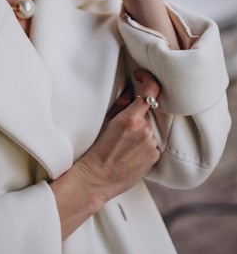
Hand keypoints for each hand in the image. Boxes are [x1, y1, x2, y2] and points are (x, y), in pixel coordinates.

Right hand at [77, 69, 159, 205]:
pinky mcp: (156, 156)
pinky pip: (154, 142)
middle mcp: (145, 130)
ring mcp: (152, 144)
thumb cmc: (98, 148)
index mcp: (131, 118)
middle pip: (150, 110)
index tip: (142, 76)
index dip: (148, 78)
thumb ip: (122, 102)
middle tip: (124, 123)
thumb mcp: (106, 120)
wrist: (98, 177)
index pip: (150, 90)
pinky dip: (146, 142)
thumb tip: (133, 88)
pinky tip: (131, 151)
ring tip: (126, 141)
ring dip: (143, 128)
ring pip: (153, 127)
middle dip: (139, 112)